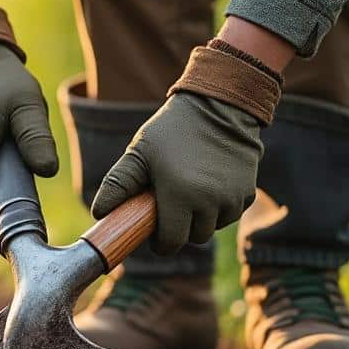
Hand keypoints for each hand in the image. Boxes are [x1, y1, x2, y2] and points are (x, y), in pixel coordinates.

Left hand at [91, 91, 261, 252]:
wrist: (219, 106)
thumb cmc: (173, 130)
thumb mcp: (140, 152)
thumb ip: (118, 184)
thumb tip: (99, 212)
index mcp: (179, 195)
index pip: (171, 242)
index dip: (161, 243)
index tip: (155, 233)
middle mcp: (209, 201)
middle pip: (194, 238)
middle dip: (181, 229)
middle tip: (171, 206)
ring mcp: (231, 198)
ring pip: (214, 227)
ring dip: (202, 218)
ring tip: (190, 192)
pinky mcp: (248, 192)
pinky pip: (232, 213)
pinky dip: (221, 207)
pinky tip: (211, 185)